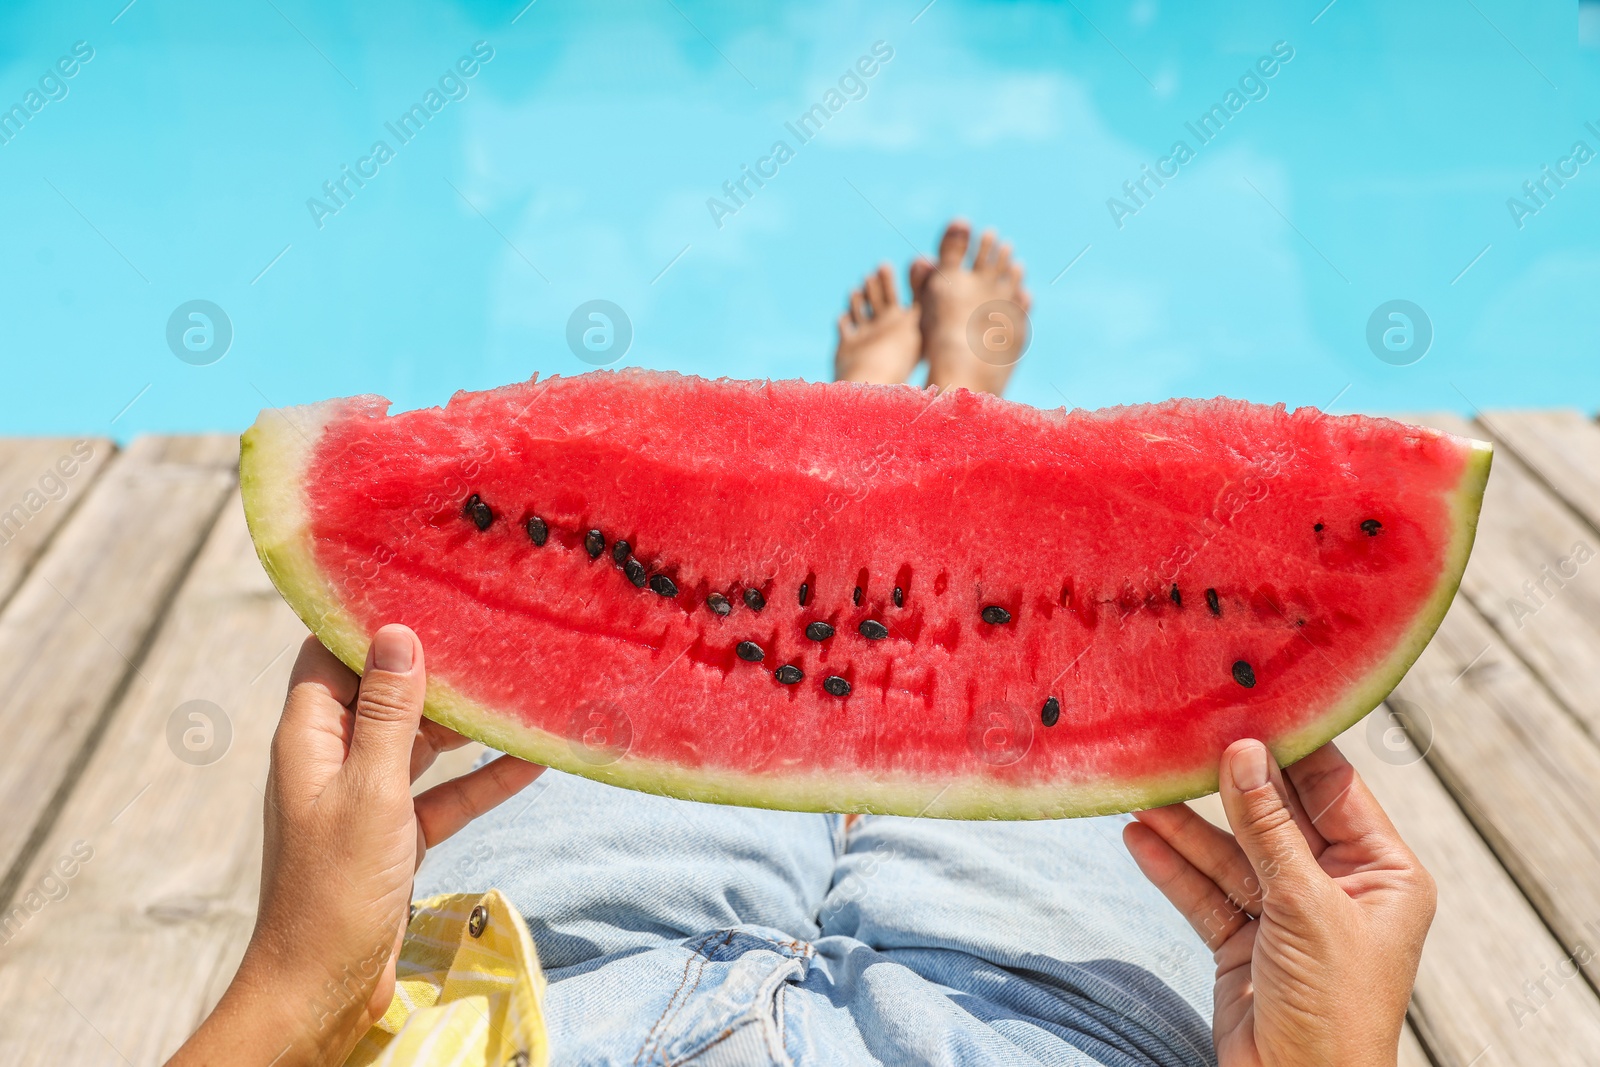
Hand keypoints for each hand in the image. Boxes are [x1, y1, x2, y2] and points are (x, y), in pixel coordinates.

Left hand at [168, 626, 542, 1065]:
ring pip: (419, 739)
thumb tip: (400, 633)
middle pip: (383, 690)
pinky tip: (533, 758)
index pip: (330, 653)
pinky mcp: (395, 834)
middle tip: (489, 626)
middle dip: (431, 663)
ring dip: (464, 720)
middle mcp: (333, 756)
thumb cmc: (335, 888)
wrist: (324, 988)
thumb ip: (391, 713)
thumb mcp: (372, 790)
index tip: (423, 583)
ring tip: (517, 683)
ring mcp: (366, 795)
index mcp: (309, 736)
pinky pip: (444, 791)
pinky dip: (482, 777)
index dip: (368, 617)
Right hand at [1124, 739, 1434, 1066]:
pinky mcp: (1244, 942)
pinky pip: (1206, 891)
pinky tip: (1138, 836)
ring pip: (1232, 852)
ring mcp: (1287, 913)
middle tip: (1185, 735)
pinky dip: (1173, 866)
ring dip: (1187, 825)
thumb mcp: (1304, 906)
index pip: (1333, 789)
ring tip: (1142, 788)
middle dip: (1228, 782)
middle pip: (1275, 815)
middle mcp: (1337, 886)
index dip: (1291, 748)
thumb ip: (1269, 827)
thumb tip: (1244, 752)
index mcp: (1383, 873)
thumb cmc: (1333, 1009)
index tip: (1247, 705)